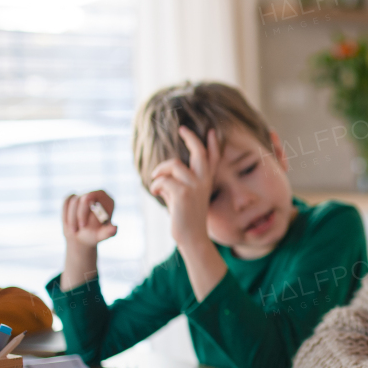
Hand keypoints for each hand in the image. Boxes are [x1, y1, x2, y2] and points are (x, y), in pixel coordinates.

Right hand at [62, 191, 117, 248]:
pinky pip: (66, 201)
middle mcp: (96, 195)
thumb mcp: (102, 235)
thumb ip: (108, 231)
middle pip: (84, 197)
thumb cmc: (95, 236)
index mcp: (107, 201)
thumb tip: (115, 229)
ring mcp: (83, 195)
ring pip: (73, 201)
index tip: (84, 220)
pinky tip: (69, 223)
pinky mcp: (73, 197)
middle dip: (80, 214)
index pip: (99, 194)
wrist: (82, 238)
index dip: (91, 200)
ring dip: (71, 218)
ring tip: (75, 231)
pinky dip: (65, 213)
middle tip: (79, 229)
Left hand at [149, 126, 217, 249]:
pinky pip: (163, 180)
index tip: (211, 131)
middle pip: (200, 152)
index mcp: (205, 182)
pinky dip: (156, 184)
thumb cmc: (184, 218)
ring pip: (174, 165)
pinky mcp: (183, 193)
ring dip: (160, 170)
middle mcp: (203, 182)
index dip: (212, 144)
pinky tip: (156, 192)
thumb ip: (176, 183)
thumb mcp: (182, 197)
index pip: (212, 159)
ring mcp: (195, 186)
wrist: (191, 238)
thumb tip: (161, 172)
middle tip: (183, 129)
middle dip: (191, 138)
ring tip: (155, 179)